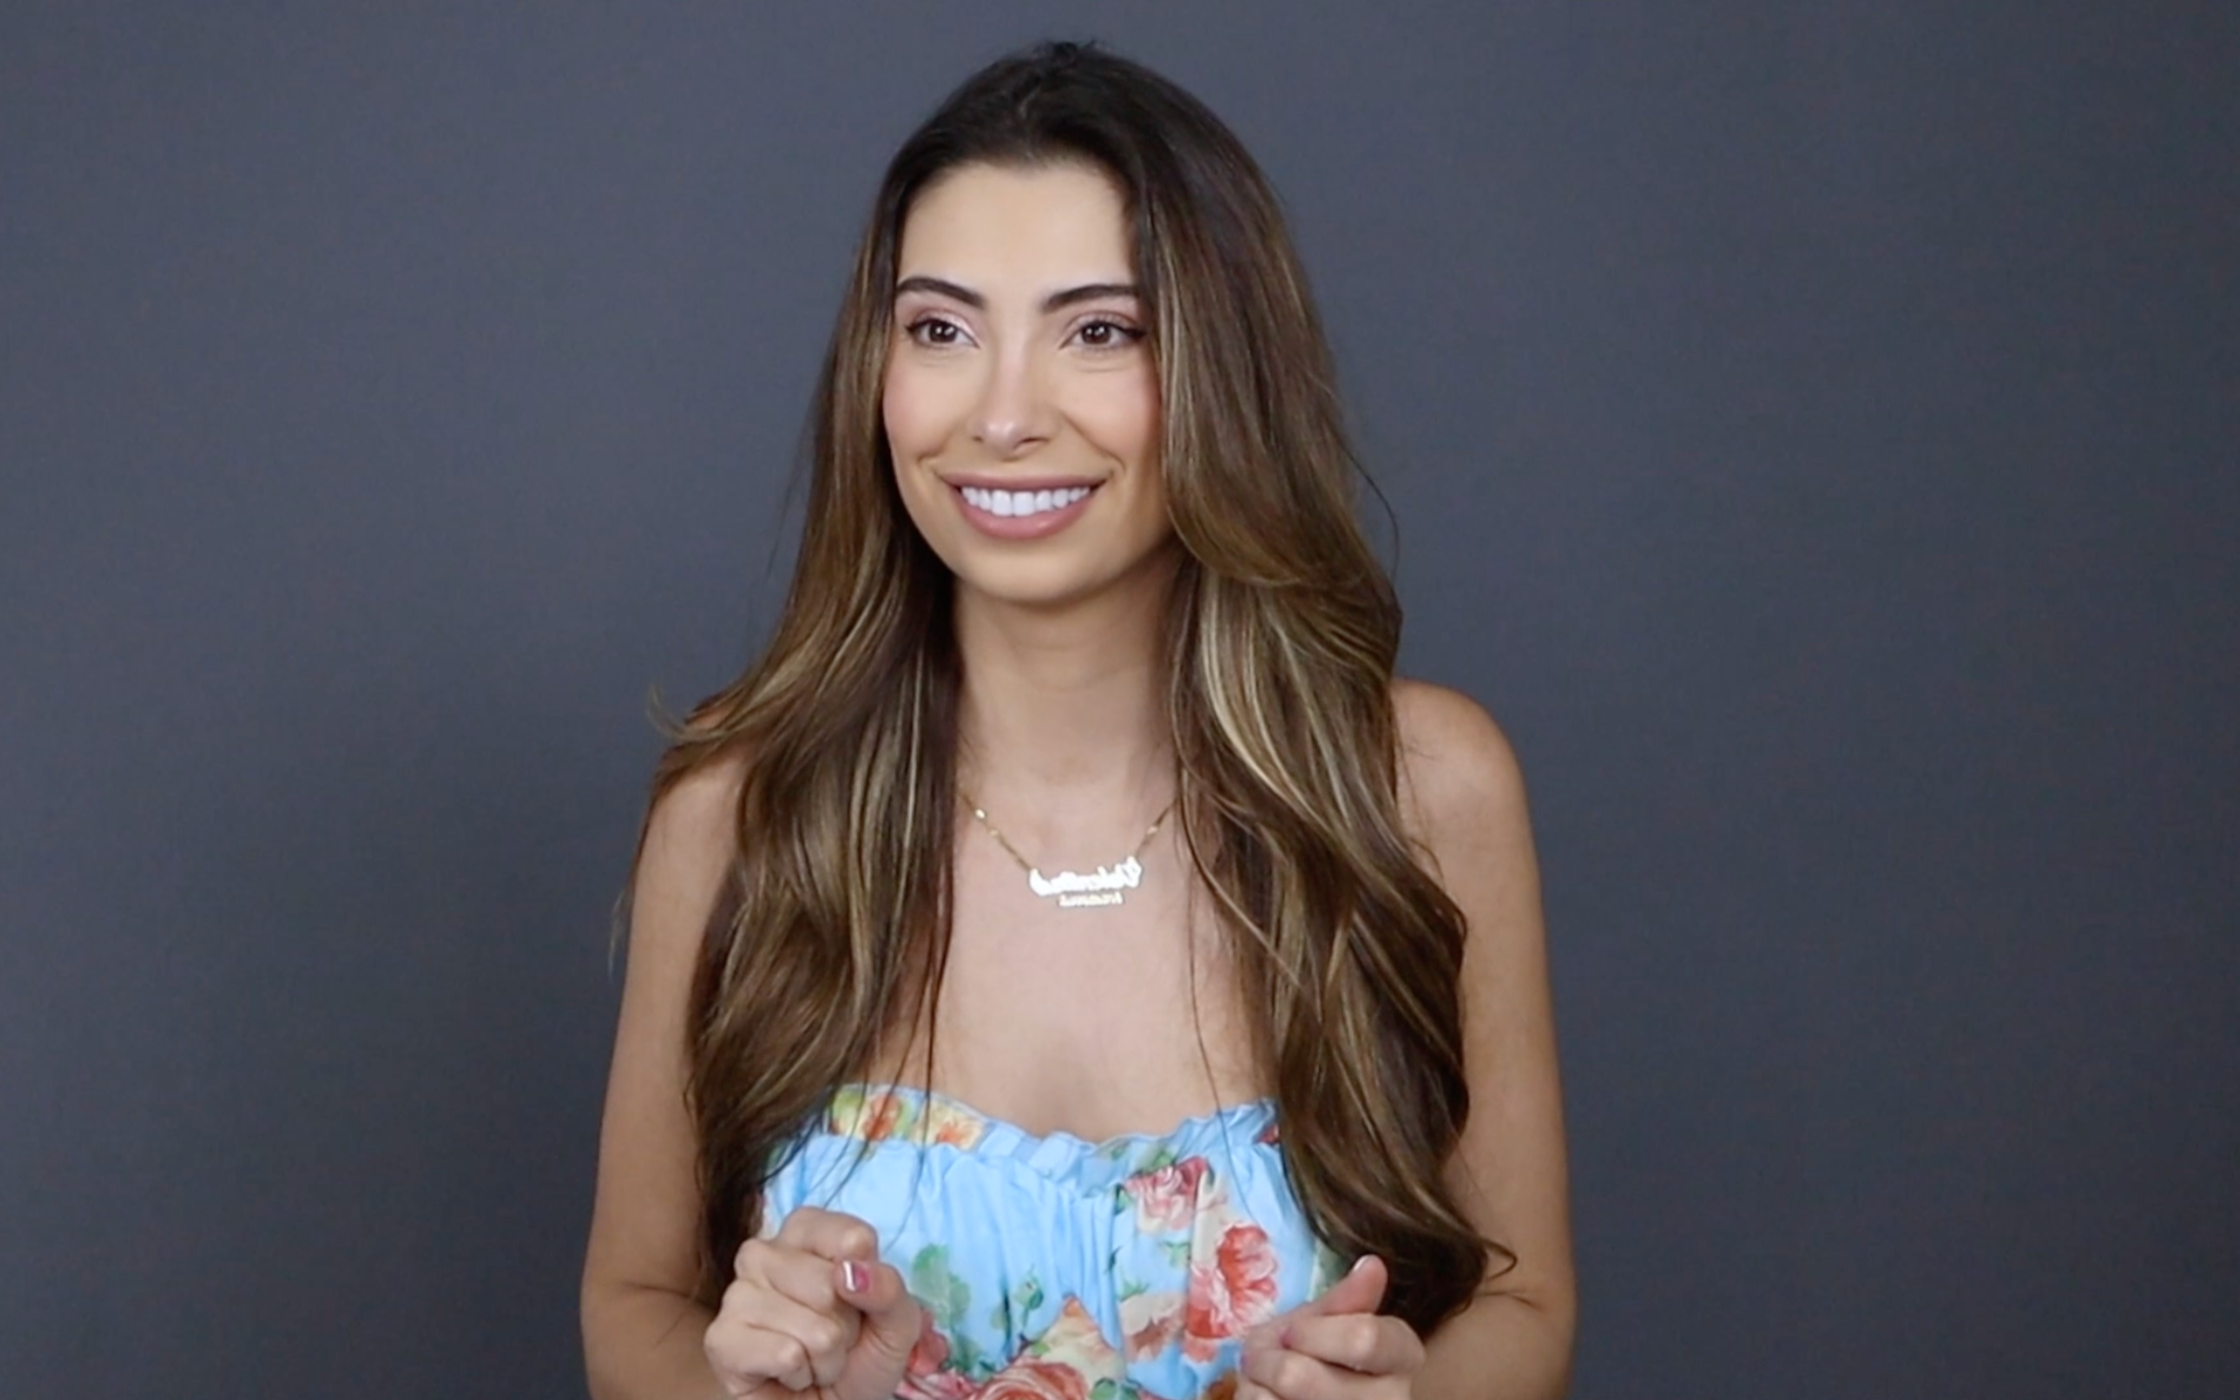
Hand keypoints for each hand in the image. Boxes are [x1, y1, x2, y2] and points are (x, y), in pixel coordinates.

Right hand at [704, 1205, 924, 1399]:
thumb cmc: (860, 1355)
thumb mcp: (896, 1320)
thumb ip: (887, 1288)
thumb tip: (852, 1272)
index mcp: (804, 1231)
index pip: (852, 1237)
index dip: (869, 1281)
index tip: (857, 1300)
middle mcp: (762, 1252)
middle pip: (830, 1286)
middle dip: (844, 1327)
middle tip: (833, 1340)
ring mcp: (736, 1294)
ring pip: (813, 1328)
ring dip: (824, 1358)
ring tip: (811, 1359)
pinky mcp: (721, 1339)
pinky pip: (785, 1355)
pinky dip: (799, 1374)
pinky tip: (788, 1374)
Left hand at [1237, 1256, 1424, 1399]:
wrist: (1303, 1397)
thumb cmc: (1316, 1356)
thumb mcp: (1330, 1322)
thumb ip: (1348, 1299)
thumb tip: (1372, 1263)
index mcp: (1402, 1356)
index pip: (1364, 1339)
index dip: (1312, 1331)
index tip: (1291, 1331)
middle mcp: (1393, 1399)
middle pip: (1302, 1377)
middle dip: (1266, 1360)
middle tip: (1258, 1356)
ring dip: (1255, 1386)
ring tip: (1262, 1382)